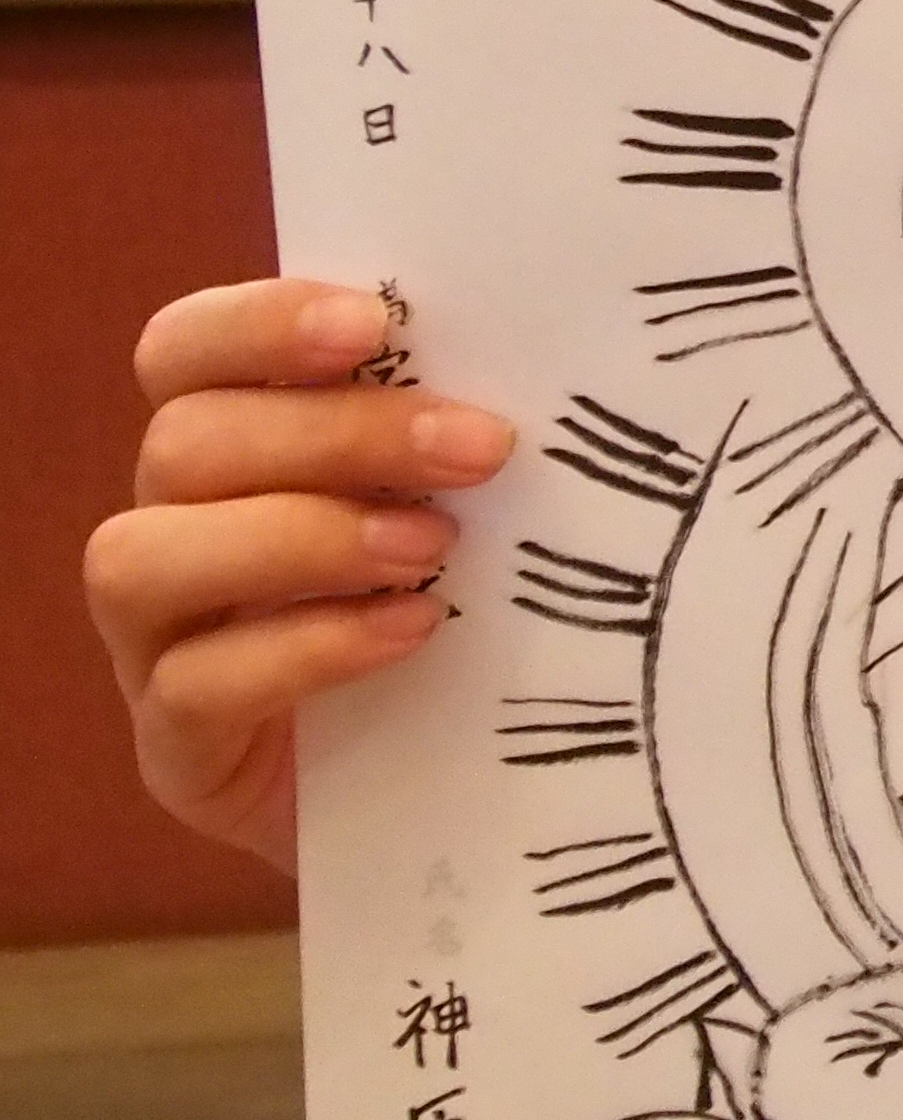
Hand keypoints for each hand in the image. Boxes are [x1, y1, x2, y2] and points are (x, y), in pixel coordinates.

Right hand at [81, 279, 512, 874]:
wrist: (454, 797)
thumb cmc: (464, 624)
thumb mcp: (468, 514)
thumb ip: (458, 437)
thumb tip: (544, 351)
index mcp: (228, 449)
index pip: (184, 352)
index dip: (259, 324)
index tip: (377, 323)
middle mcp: (169, 531)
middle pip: (184, 443)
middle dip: (334, 434)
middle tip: (478, 449)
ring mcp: (155, 646)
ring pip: (141, 558)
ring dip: (297, 537)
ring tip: (431, 549)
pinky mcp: (178, 752)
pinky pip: (193, 685)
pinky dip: (307, 647)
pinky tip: (412, 631)